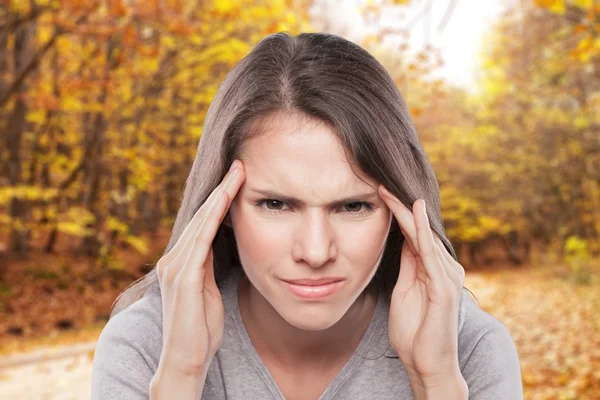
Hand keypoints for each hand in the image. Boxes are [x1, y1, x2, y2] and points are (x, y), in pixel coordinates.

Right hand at [155, 159, 244, 378]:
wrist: (187, 358)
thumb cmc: (201, 329)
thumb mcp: (209, 291)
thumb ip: (209, 269)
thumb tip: (219, 248)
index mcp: (181, 263)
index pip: (204, 224)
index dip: (221, 200)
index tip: (239, 179)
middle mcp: (173, 259)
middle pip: (202, 216)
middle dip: (222, 189)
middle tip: (240, 165)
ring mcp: (175, 267)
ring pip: (202, 222)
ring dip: (221, 195)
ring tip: (238, 173)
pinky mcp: (182, 276)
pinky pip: (201, 239)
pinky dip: (214, 216)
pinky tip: (226, 199)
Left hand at [378, 185, 465, 386]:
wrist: (426, 364)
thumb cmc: (415, 331)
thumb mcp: (405, 291)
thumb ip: (408, 266)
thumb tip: (403, 241)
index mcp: (433, 269)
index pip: (414, 234)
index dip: (397, 213)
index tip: (379, 193)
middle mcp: (444, 268)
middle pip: (420, 230)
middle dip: (401, 206)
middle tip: (380, 182)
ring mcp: (447, 277)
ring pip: (425, 236)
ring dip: (407, 212)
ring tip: (390, 191)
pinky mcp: (444, 288)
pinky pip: (430, 254)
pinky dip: (421, 232)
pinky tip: (413, 214)